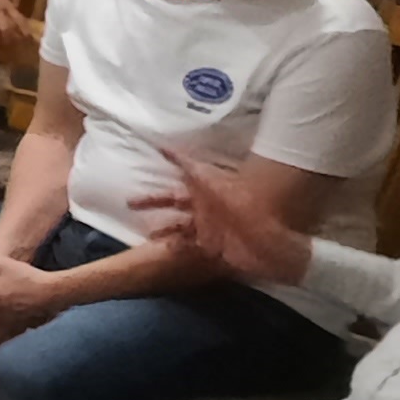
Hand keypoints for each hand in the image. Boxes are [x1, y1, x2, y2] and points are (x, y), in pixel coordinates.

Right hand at [130, 151, 314, 284]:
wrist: (268, 234)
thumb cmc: (238, 201)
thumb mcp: (208, 178)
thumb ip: (185, 163)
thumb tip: (162, 145)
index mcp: (201, 197)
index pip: (170, 197)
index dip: (152, 199)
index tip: (131, 202)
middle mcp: (203, 215)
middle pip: (172, 216)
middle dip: (154, 218)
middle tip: (132, 226)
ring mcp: (209, 234)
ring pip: (180, 235)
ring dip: (164, 237)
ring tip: (149, 241)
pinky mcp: (216, 252)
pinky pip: (193, 252)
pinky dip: (180, 253)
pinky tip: (167, 255)